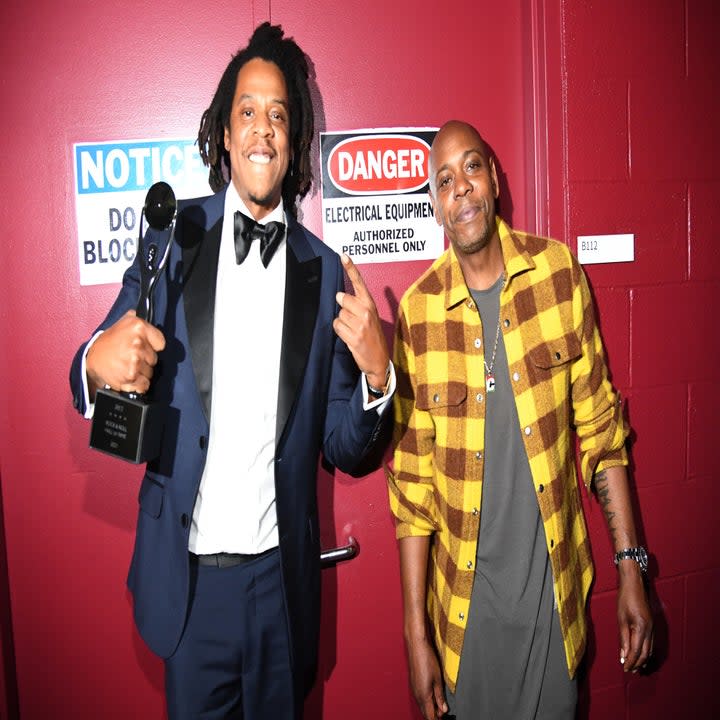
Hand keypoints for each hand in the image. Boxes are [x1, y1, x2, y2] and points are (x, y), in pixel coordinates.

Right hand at [86, 310, 165, 396]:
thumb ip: (135, 318)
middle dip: (145, 360)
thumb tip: (143, 308)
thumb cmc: (107, 343)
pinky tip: (128, 377)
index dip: (153, 347)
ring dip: (141, 372)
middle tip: (130, 356)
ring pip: (150, 372)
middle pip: (155, 359)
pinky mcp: (131, 375)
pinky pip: (145, 384)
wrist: (90, 359)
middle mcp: (137, 342)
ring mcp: (134, 360)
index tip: (144, 346)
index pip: (161, 343)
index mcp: (138, 326)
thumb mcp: (122, 323)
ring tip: (127, 365)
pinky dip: (138, 384)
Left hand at [333, 254, 388, 387]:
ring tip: (353, 331)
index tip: (343, 255)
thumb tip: (339, 295)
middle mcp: (367, 312)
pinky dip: (340, 332)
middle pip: (343, 300)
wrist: (379, 360)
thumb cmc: (373, 337)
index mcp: (371, 305)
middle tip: (353, 321)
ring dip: (342, 323)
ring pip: (339, 315)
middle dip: (343, 310)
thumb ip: (357, 304)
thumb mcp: (370, 317)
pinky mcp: (354, 336)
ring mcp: (361, 324)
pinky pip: (337, 327)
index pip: (359, 283)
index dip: (351, 268)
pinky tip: (349, 337)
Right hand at [406, 636, 448, 718]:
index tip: (444, 719)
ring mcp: (414, 689)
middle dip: (434, 716)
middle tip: (443, 714)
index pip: (430, 716)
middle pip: (425, 713)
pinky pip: (420, 698)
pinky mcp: (414, 683)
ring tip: (441, 707)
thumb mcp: (438, 679)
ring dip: (431, 708)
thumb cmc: (427, 659)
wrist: (416, 646)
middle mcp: (417, 694)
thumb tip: (443, 709)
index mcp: (423, 695)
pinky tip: (433, 697)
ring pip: (422, 705)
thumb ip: (440, 696)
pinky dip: (427, 701)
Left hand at [617, 565, 653, 671]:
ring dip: (642, 659)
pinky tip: (640, 654)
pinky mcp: (651, 625)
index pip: (636, 651)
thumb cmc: (625, 599)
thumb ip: (623, 638)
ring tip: (634, 666)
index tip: (624, 669)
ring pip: (649, 649)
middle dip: (637, 663)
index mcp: (641, 628)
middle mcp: (650, 630)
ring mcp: (653, 627)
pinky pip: (650, 643)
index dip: (630, 662)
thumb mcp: (621, 619)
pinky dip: (645, 651)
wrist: (634, 584)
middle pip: (645, 653)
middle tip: (629, 670)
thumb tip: (623, 656)